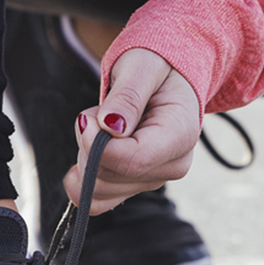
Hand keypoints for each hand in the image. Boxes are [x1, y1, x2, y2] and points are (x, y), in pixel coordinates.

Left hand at [64, 49, 200, 213]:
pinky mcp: (135, 185)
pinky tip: (85, 153)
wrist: (169, 74)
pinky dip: (82, 179)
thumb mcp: (141, 67)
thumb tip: (110, 126)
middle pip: (109, 176)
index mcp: (180, 135)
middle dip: (87, 144)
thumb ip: (127, 96)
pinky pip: (99, 200)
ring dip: (85, 155)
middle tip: (98, 112)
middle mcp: (171, 165)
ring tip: (103, 123)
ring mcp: (153, 178)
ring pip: (98, 188)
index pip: (133, 160)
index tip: (87, 118)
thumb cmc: (157, 64)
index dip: (98, 146)